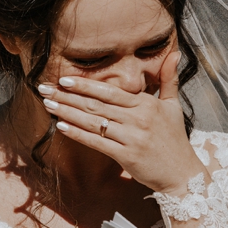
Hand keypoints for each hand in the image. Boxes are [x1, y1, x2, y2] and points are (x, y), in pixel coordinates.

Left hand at [39, 51, 205, 195]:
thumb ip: (169, 79)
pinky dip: (78, 134)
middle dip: (68, 95)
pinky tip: (62, 126)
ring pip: (94, 122)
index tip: (64, 78)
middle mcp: (138, 119)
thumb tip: (175, 53)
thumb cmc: (175, 140)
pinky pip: (97, 143)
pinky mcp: (127, 157)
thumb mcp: (174, 106)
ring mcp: (132, 138)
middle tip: (45, 88)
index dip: (85, 84)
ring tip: (48, 104)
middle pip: (96, 104)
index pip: (110, 91)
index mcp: (146, 104)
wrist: (183, 174)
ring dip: (67, 112)